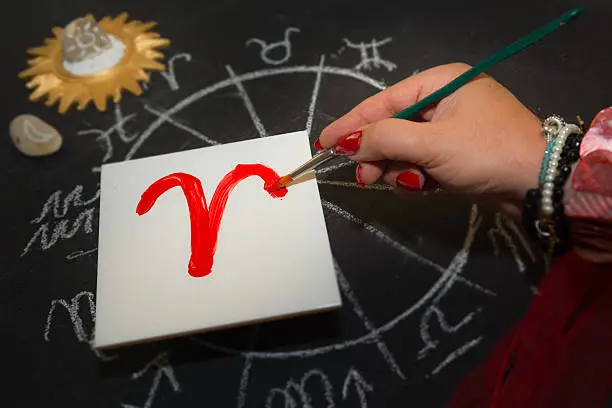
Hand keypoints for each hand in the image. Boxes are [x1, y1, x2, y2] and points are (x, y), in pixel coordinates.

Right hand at [316, 63, 545, 218]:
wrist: (539, 187)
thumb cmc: (487, 153)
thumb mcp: (432, 144)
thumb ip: (385, 140)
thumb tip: (345, 143)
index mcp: (440, 83)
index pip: (383, 102)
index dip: (351, 124)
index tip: (323, 143)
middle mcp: (442, 102)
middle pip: (390, 128)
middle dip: (378, 155)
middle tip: (365, 178)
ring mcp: (448, 131)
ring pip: (402, 150)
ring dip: (397, 170)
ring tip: (408, 184)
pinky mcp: (452, 156)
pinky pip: (418, 164)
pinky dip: (414, 178)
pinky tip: (422, 188)